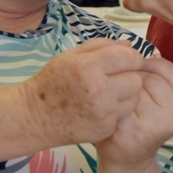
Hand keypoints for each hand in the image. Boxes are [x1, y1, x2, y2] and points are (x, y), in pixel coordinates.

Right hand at [20, 37, 145, 145]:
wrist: (36, 116)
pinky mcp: (105, 128)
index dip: (131, 57)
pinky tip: (102, 108)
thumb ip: (101, 46)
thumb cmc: (53, 81)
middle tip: (115, 78)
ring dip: (126, 94)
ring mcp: (103, 112)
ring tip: (109, 93)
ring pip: (134, 98)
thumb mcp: (71, 56)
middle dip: (129, 76)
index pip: (129, 57)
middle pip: (136, 79)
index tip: (125, 61)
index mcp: (88, 66)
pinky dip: (117, 110)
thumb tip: (129, 44)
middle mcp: (98, 89)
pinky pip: (124, 114)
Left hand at [96, 56, 172, 168]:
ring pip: (135, 85)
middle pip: (150, 76)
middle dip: (135, 79)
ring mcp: (156, 125)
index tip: (139, 77)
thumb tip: (152, 50)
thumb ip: (160, 76)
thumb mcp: (159, 100)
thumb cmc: (138, 122)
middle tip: (127, 96)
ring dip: (123, 89)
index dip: (149, 67)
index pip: (168, 69)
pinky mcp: (133, 130)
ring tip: (121, 103)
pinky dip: (113, 102)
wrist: (125, 160)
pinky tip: (113, 112)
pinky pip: (120, 99)